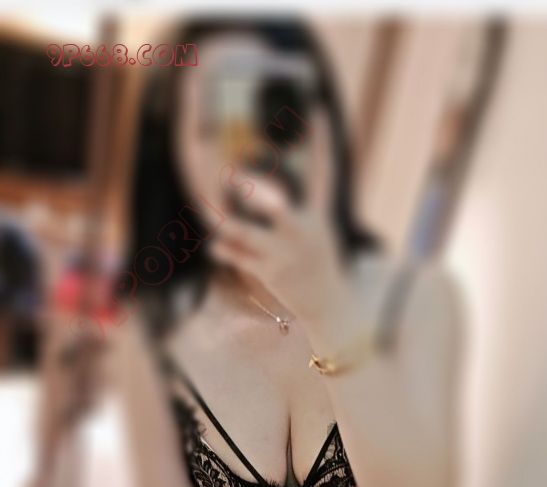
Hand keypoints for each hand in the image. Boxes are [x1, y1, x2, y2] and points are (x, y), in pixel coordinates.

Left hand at [209, 112, 356, 335]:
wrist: (330, 308)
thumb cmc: (318, 268)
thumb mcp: (318, 236)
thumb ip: (293, 215)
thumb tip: (261, 198)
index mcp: (319, 217)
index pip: (323, 173)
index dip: (321, 142)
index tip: (315, 109)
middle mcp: (303, 231)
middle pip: (273, 203)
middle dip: (249, 189)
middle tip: (228, 174)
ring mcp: (285, 253)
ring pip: (243, 232)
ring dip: (222, 221)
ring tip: (208, 209)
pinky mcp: (271, 273)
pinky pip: (238, 256)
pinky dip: (224, 250)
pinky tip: (217, 247)